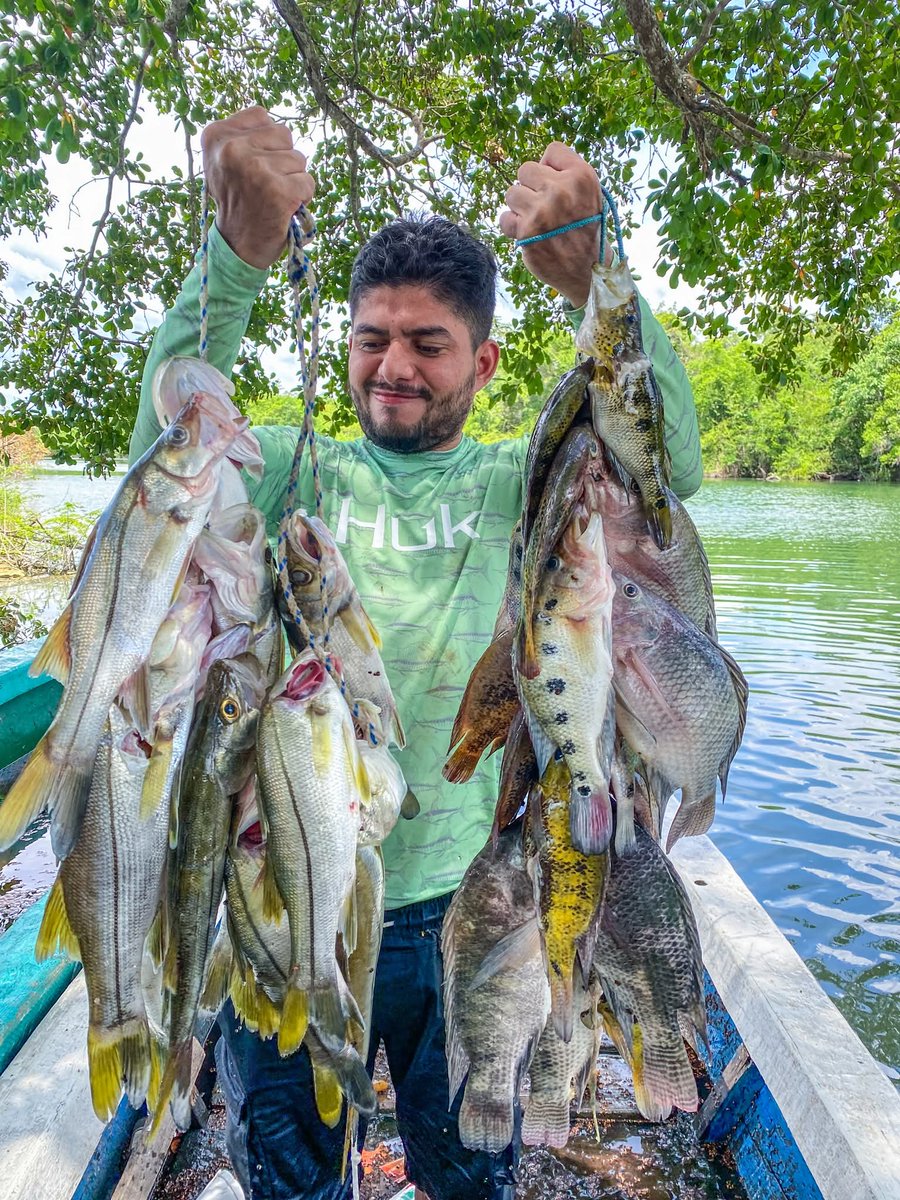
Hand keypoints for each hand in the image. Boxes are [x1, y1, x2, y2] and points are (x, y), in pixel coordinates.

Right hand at [201, 107, 315, 269]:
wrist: (238, 246)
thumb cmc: (238, 200)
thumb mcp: (225, 160)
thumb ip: (244, 135)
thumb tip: (273, 121)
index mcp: (216, 135)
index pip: (262, 116)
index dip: (267, 142)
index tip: (253, 167)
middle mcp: (232, 149)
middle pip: (284, 135)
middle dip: (283, 159)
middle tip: (265, 184)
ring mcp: (256, 170)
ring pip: (298, 158)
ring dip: (293, 179)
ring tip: (273, 196)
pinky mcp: (278, 191)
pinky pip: (308, 181)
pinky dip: (303, 197)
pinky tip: (285, 207)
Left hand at [499, 142, 605, 307]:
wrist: (588, 269)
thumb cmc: (585, 227)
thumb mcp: (590, 193)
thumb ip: (567, 172)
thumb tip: (537, 164)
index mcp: (582, 176)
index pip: (553, 150)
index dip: (550, 168)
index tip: (557, 185)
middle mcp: (562, 190)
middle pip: (526, 169)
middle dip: (531, 186)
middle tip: (544, 206)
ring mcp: (542, 211)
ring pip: (512, 192)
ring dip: (520, 206)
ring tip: (536, 220)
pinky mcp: (526, 232)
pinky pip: (505, 217)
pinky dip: (512, 226)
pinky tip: (527, 233)